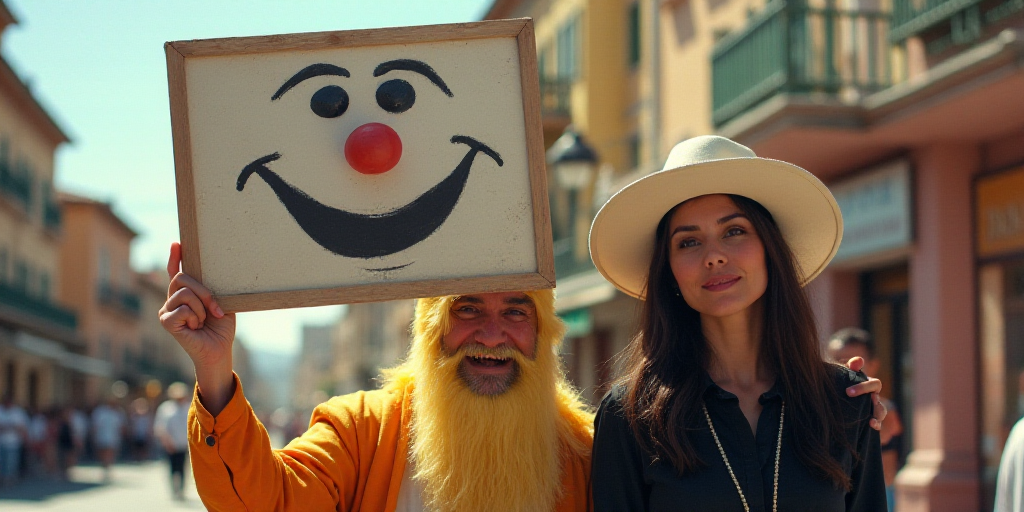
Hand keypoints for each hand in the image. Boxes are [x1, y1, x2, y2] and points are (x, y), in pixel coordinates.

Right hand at [158, 242, 235, 414]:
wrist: (219, 350)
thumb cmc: (220, 328)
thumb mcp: (220, 302)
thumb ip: (212, 288)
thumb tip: (215, 270)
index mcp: (186, 294)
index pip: (176, 272)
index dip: (175, 257)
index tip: (177, 243)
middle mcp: (172, 300)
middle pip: (182, 277)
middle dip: (204, 291)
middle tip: (216, 308)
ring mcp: (166, 310)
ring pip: (184, 293)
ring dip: (202, 307)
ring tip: (204, 321)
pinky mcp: (165, 321)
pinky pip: (182, 308)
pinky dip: (195, 317)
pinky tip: (195, 327)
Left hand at [843, 356, 886, 430]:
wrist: (834, 405)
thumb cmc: (841, 385)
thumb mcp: (844, 375)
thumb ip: (851, 367)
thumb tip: (858, 360)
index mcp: (869, 385)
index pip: (874, 384)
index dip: (864, 387)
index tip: (848, 392)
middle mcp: (873, 397)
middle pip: (879, 399)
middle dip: (872, 402)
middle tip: (860, 407)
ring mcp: (873, 410)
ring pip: (882, 412)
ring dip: (878, 416)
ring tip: (871, 421)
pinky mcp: (870, 421)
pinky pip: (879, 424)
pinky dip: (877, 425)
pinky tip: (872, 426)